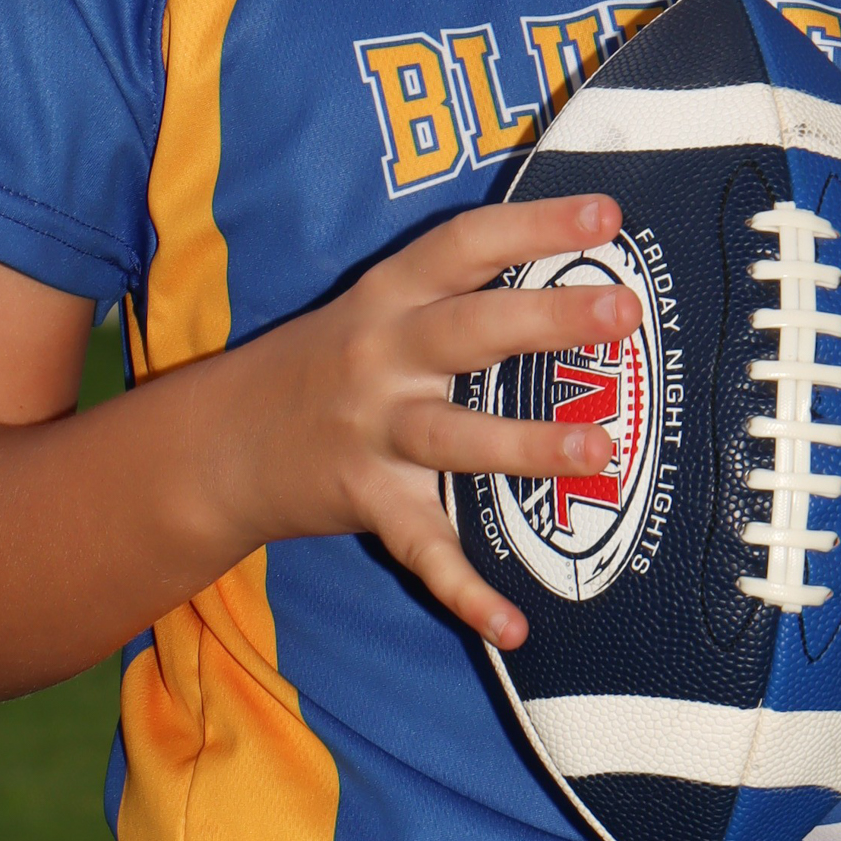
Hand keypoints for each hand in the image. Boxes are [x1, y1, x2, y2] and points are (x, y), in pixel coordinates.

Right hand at [218, 193, 636, 647]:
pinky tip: (515, 626)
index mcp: (390, 295)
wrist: (216, 442)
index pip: (466, 243)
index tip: (608, 214)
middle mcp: (381, 356)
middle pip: (469, 330)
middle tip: (624, 311)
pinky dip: (466, 593)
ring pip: (455, 438)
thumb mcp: (376, 306)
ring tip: (602, 449)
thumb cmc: (325, 362)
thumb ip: (456, 290)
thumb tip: (572, 274)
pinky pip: (423, 551)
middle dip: (546, 319)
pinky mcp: (367, 503)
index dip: (536, 224)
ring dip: (527, 446)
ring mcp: (372, 433)